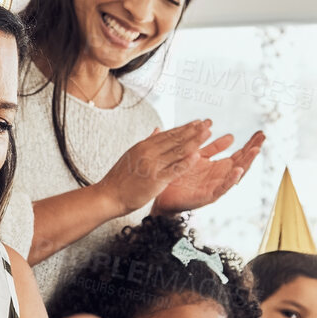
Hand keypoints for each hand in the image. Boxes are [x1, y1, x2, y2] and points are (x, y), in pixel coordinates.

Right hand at [97, 119, 211, 213]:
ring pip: (176, 151)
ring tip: (208, 133)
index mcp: (144, 146)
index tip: (198, 122)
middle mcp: (148, 152)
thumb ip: (147, 143)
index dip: (185, 127)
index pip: (168, 134)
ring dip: (194, 141)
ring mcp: (151, 165)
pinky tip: (197, 156)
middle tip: (208, 123)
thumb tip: (157, 130)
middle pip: (175, 139)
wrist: (108, 195)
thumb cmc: (120, 179)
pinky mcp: (154, 179)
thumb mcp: (132, 155)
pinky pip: (173, 169)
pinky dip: (186, 162)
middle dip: (193, 130)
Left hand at [150, 129, 264, 214]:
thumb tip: (205, 124)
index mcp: (213, 165)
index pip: (235, 153)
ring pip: (234, 173)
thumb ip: (196, 141)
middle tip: (262, 136)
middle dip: (252, 149)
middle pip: (239, 161)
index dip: (247, 143)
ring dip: (245, 162)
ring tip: (255, 150)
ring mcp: (213, 185)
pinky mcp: (207, 196)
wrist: (157, 195)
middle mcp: (216, 175)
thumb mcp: (186, 154)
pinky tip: (238, 171)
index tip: (258, 133)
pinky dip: (230, 180)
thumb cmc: (171, 176)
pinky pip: (222, 188)